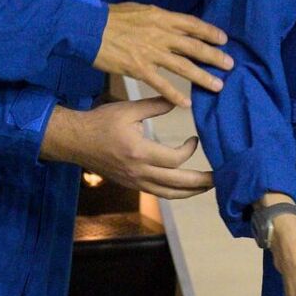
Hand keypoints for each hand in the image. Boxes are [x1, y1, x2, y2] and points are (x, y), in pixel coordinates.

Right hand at [38, 98, 213, 197]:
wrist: (75, 141)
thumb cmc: (101, 123)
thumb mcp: (128, 109)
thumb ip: (156, 106)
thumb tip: (181, 101)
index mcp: (139, 152)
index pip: (174, 159)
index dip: (189, 150)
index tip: (194, 139)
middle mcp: (138, 172)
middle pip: (176, 184)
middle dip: (201, 183)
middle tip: (221, 179)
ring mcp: (134, 181)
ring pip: (168, 194)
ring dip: (191, 192)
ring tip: (208, 187)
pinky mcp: (131, 184)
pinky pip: (158, 193)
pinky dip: (175, 193)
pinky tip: (186, 188)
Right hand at [93, 3, 232, 106]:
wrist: (88, 28)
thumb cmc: (112, 17)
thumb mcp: (141, 10)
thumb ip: (160, 19)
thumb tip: (174, 23)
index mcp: (162, 18)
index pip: (193, 24)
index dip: (210, 32)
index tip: (224, 40)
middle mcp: (161, 35)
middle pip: (194, 47)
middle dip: (214, 57)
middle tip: (231, 65)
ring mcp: (151, 53)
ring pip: (183, 67)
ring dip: (202, 77)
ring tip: (218, 86)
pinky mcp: (139, 69)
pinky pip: (161, 84)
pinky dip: (175, 95)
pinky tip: (187, 103)